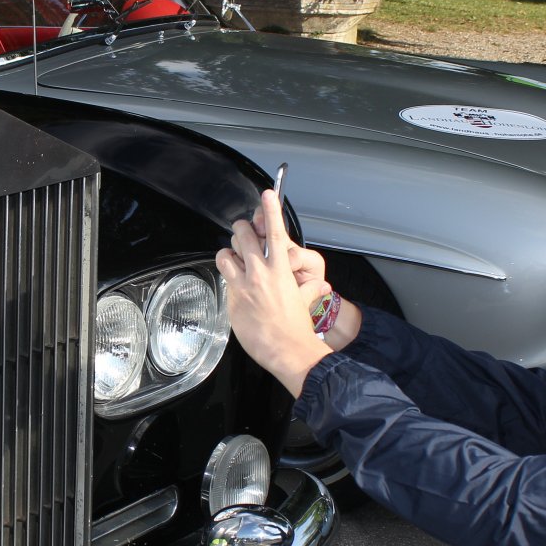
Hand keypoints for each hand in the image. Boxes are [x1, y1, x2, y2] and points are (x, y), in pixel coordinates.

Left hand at [215, 189, 334, 397]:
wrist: (287, 351)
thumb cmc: (297, 329)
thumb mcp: (305, 302)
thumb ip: (309, 289)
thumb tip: (321, 286)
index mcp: (281, 270)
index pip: (276, 232)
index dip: (272, 210)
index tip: (268, 194)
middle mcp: (260, 274)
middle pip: (243, 235)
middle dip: (242, 230)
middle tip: (244, 234)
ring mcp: (243, 287)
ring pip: (225, 254)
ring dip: (229, 253)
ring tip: (234, 259)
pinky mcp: (232, 300)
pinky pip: (225, 280)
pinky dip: (229, 278)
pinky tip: (236, 286)